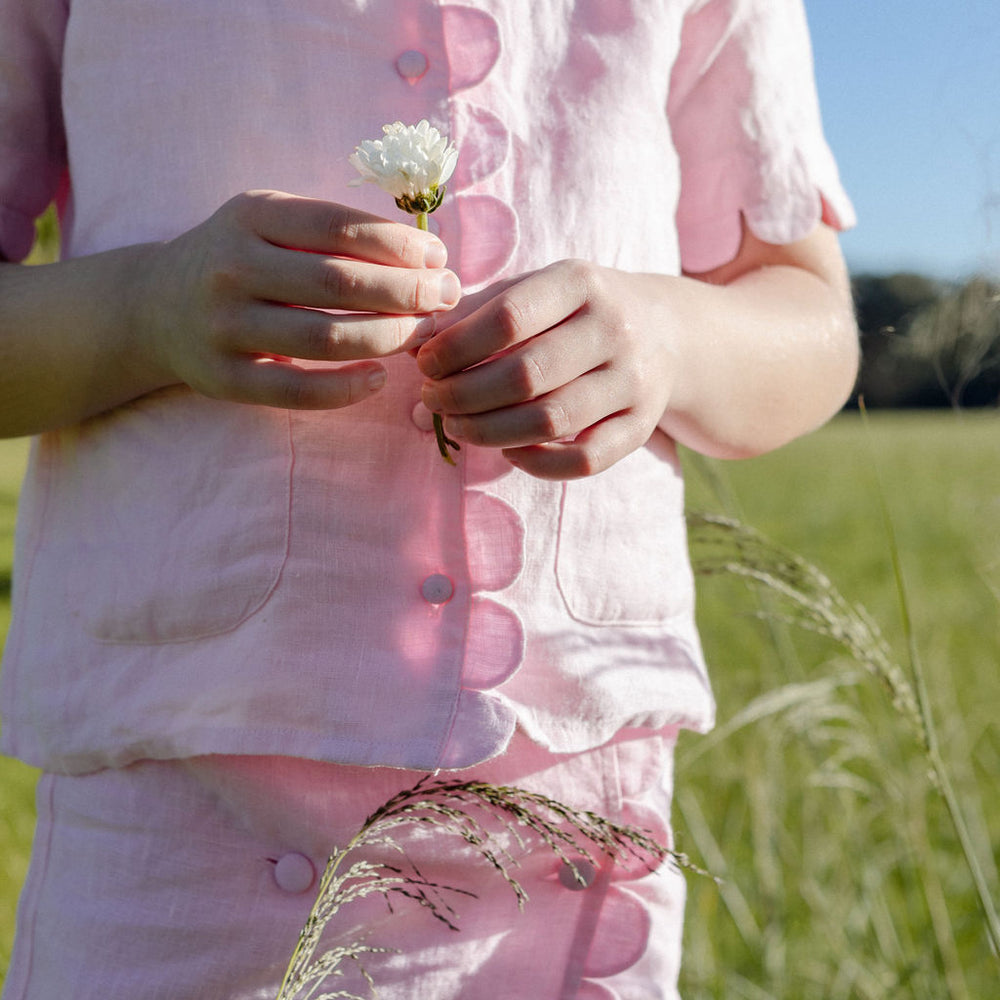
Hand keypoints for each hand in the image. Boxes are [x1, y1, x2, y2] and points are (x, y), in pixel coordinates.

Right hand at [137, 190, 460, 408]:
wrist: (154, 307)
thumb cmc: (240, 260)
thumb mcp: (270, 223)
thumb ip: (334, 231)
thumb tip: (427, 256)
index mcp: (251, 216)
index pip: (340, 226)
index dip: (400, 244)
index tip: (439, 258)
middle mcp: (233, 267)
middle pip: (340, 283)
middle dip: (408, 292)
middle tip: (445, 297)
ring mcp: (225, 326)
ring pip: (325, 339)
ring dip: (388, 338)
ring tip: (421, 334)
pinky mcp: (224, 378)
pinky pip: (297, 392)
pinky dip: (346, 389)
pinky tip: (379, 378)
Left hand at [416, 260, 677, 478]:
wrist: (665, 331)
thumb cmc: (576, 310)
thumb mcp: (535, 289)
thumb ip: (476, 312)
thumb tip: (413, 343)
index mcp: (581, 282)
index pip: (509, 317)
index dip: (456, 347)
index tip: (425, 364)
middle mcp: (614, 329)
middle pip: (526, 375)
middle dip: (465, 395)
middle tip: (432, 399)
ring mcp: (633, 381)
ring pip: (551, 421)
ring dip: (490, 431)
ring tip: (457, 426)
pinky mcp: (641, 426)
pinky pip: (584, 460)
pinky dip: (537, 463)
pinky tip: (508, 449)